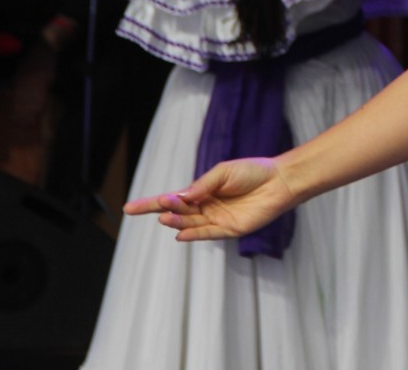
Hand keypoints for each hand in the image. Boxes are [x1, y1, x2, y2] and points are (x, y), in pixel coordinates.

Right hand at [124, 157, 297, 241]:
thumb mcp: (223, 172)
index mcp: (201, 191)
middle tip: (161, 204)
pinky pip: (207, 234)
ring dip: (177, 222)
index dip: (150, 204)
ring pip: (190, 224)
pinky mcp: (230, 229)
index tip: (129, 208)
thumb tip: (182, 196)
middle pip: (179, 212)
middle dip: (168, 209)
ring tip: (166, 218)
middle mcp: (206, 207)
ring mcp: (217, 219)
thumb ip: (202, 185)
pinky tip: (180, 235)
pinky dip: (194, 235)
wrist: (279, 181)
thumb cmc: (253, 172)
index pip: (171, 199)